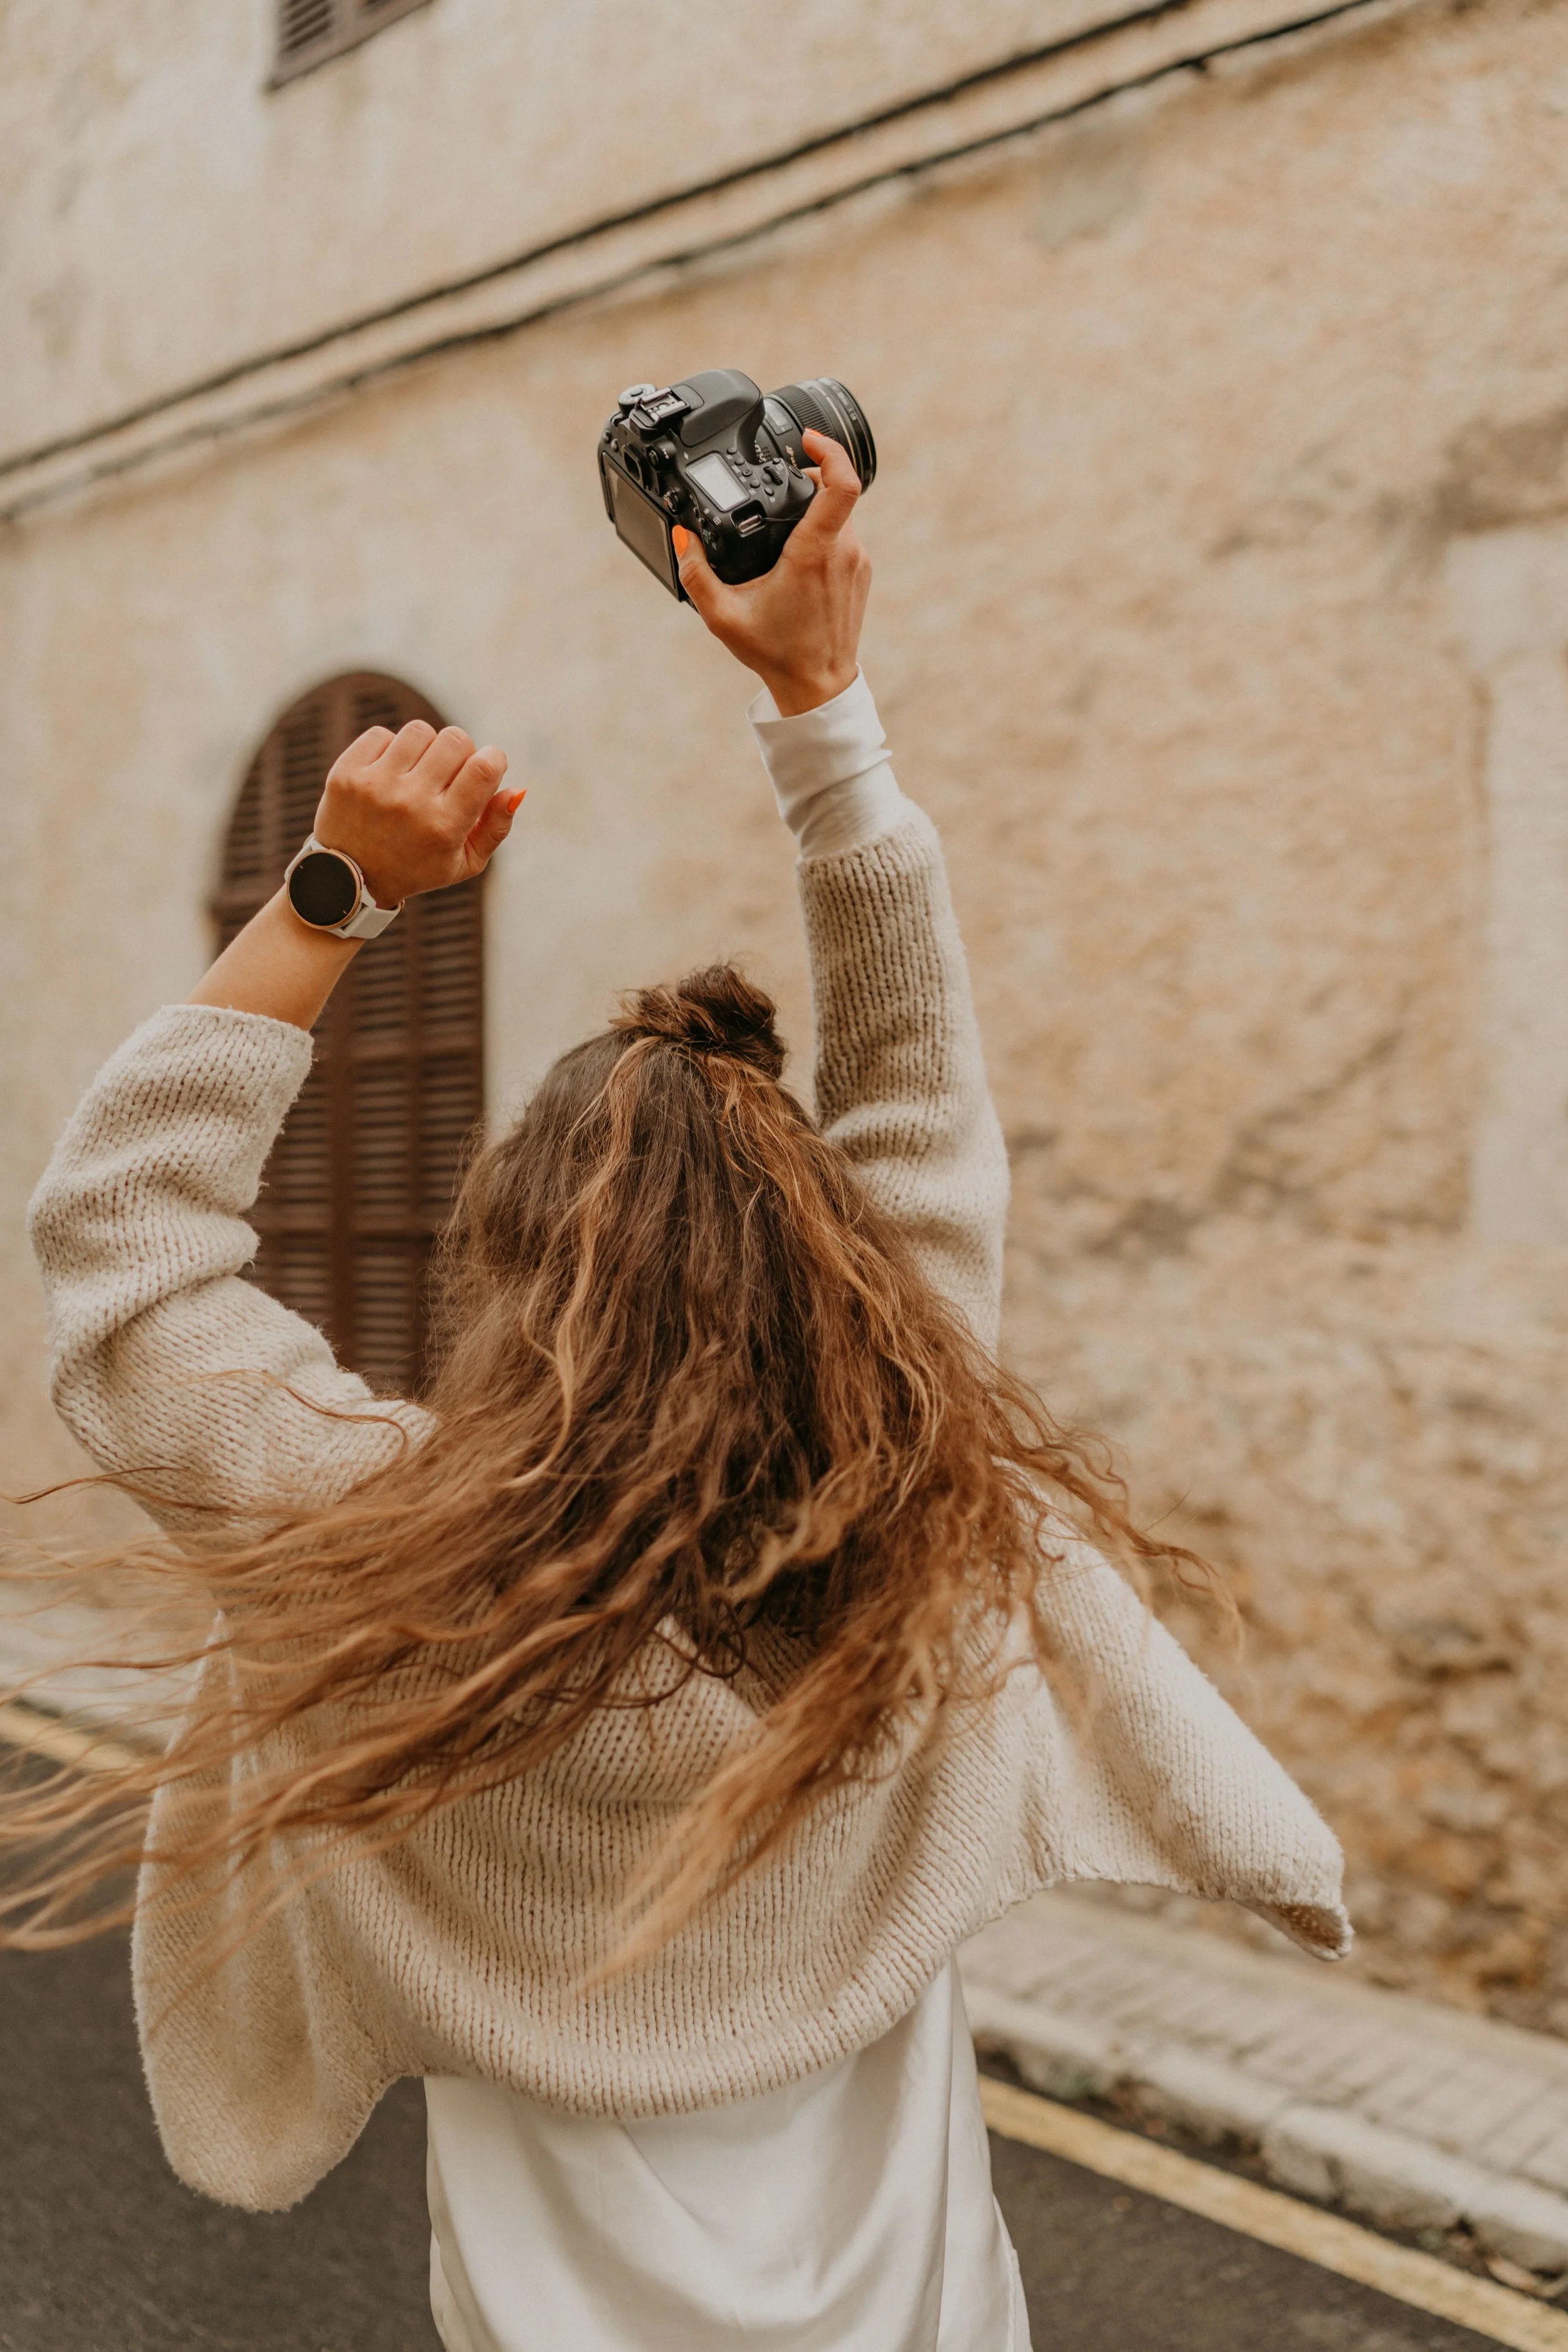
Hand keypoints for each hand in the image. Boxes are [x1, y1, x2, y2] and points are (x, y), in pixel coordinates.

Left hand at [313, 721, 520, 905]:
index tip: (487, 767)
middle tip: (449, 773)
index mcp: (444, 827)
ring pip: (420, 731)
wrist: (348, 881)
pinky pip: (382, 734)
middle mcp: (409, 803)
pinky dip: (391, 749)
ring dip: (426, 746)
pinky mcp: (346, 773)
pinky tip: (389, 773)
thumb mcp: (465, 863)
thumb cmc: (417, 868)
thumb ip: (496, 827)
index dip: (493, 758)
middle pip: (455, 739)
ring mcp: (375, 786)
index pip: (483, 768)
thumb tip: (517, 789)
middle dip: (461, 751)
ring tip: (418, 771)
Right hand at [674, 429, 870, 715]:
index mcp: (813, 553)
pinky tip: (796, 548)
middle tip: (781, 475)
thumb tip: (682, 538)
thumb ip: (696, 575)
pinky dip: (822, 530)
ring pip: (840, 513)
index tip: (807, 439)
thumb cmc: (777, 654)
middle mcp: (843, 552)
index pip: (841, 483)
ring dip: (815, 506)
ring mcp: (857, 562)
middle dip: (808, 477)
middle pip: (835, 491)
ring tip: (784, 514)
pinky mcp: (860, 573)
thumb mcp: (723, 615)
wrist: (819, 687)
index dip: (829, 449)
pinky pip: (844, 535)